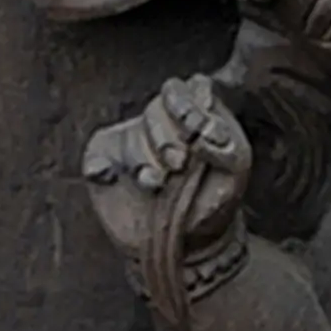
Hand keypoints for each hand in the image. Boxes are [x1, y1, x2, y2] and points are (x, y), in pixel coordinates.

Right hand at [83, 75, 251, 261]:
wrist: (192, 240)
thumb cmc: (216, 196)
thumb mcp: (235, 172)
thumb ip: (226, 148)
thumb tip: (204, 136)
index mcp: (194, 115)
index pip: (185, 90)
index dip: (187, 104)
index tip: (198, 130)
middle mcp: (161, 123)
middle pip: (156, 109)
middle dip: (165, 137)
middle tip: (178, 163)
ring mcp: (131, 141)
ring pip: (130, 134)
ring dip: (142, 159)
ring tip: (157, 184)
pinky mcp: (106, 163)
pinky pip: (96, 154)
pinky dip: (99, 165)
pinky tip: (106, 176)